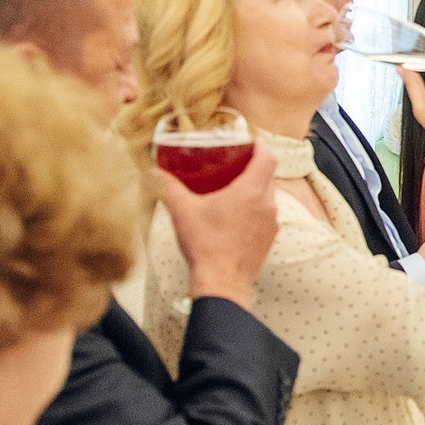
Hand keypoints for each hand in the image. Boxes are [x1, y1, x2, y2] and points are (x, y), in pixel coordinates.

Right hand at [153, 146, 278, 308]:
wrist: (221, 283)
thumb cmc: (205, 246)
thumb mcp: (181, 210)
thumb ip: (167, 186)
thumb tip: (153, 171)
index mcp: (251, 191)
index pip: (267, 157)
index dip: (260, 146)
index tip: (250, 141)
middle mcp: (267, 204)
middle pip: (268, 175)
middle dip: (253, 166)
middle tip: (234, 163)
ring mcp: (271, 223)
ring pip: (268, 196)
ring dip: (255, 189)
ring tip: (233, 188)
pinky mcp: (268, 239)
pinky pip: (266, 215)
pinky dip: (255, 208)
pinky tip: (236, 215)